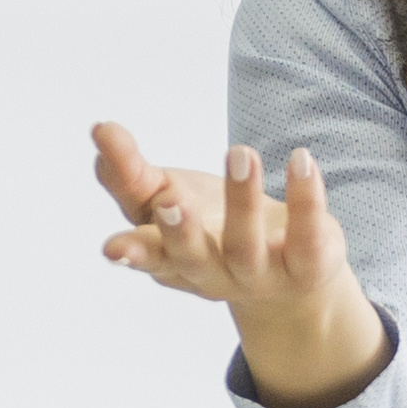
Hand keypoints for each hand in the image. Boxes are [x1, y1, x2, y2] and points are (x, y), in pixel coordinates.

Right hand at [88, 121, 386, 407]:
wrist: (289, 274)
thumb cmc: (211, 227)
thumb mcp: (166, 197)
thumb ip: (131, 172)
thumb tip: (99, 132)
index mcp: (171, 258)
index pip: (148, 252)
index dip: (132, 251)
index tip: (113, 247)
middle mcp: (211, 273)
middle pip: (193, 258)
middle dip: (180, 232)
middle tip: (171, 200)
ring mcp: (259, 275)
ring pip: (246, 245)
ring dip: (241, 200)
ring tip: (240, 152)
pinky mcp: (306, 266)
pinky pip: (307, 237)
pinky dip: (305, 200)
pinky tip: (301, 160)